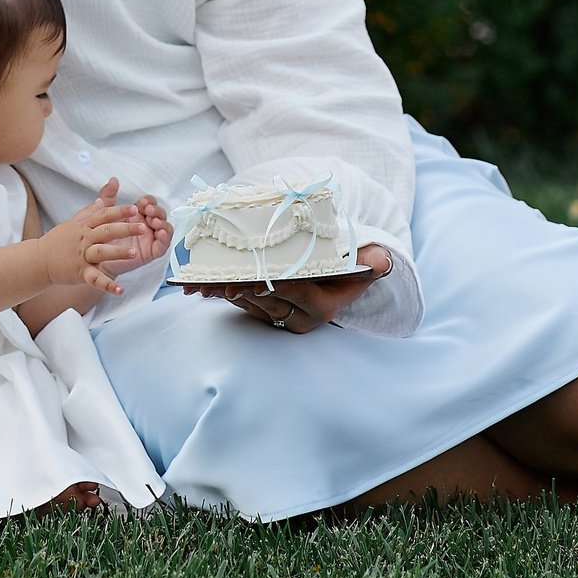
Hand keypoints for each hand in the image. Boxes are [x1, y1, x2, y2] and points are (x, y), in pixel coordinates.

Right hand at [41, 178, 149, 294]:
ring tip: (136, 253)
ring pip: (102, 252)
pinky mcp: (79, 273)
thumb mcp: (72, 223)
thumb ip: (88, 213)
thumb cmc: (57, 241)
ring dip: (119, 252)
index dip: (119, 211)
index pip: (104, 215)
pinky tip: (120, 289)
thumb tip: (101, 201)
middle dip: (126, 228)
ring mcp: (82, 256)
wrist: (38, 260)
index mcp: (84, 226)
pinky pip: (94, 279)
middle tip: (143, 227)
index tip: (135, 209)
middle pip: (106, 231)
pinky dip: (107, 285)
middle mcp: (84, 239)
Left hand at [101, 192, 170, 274]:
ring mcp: (150, 238)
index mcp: (137, 214)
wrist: (96, 257)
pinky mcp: (151, 252)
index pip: (150, 203)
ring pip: (165, 228)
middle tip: (149, 211)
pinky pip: (163, 245)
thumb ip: (108, 196)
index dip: (149, 201)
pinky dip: (165, 238)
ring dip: (163, 223)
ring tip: (155, 222)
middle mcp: (146, 225)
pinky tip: (160, 234)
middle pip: (160, 214)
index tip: (143, 202)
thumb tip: (113, 180)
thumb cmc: (101, 236)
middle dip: (157, 211)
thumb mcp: (103, 213)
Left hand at [182, 244, 391, 333]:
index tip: (244, 282)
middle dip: (235, 289)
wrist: (340, 278)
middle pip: (263, 300)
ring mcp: (281, 317)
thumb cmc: (350, 264)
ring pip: (248, 303)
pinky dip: (220, 292)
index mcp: (323, 306)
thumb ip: (373, 259)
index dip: (267, 286)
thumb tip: (381, 260)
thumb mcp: (366, 260)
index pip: (292, 292)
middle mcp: (301, 317)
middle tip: (209, 283)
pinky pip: (241, 303)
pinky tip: (201, 285)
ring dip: (220, 291)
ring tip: (196, 283)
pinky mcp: (264, 314)